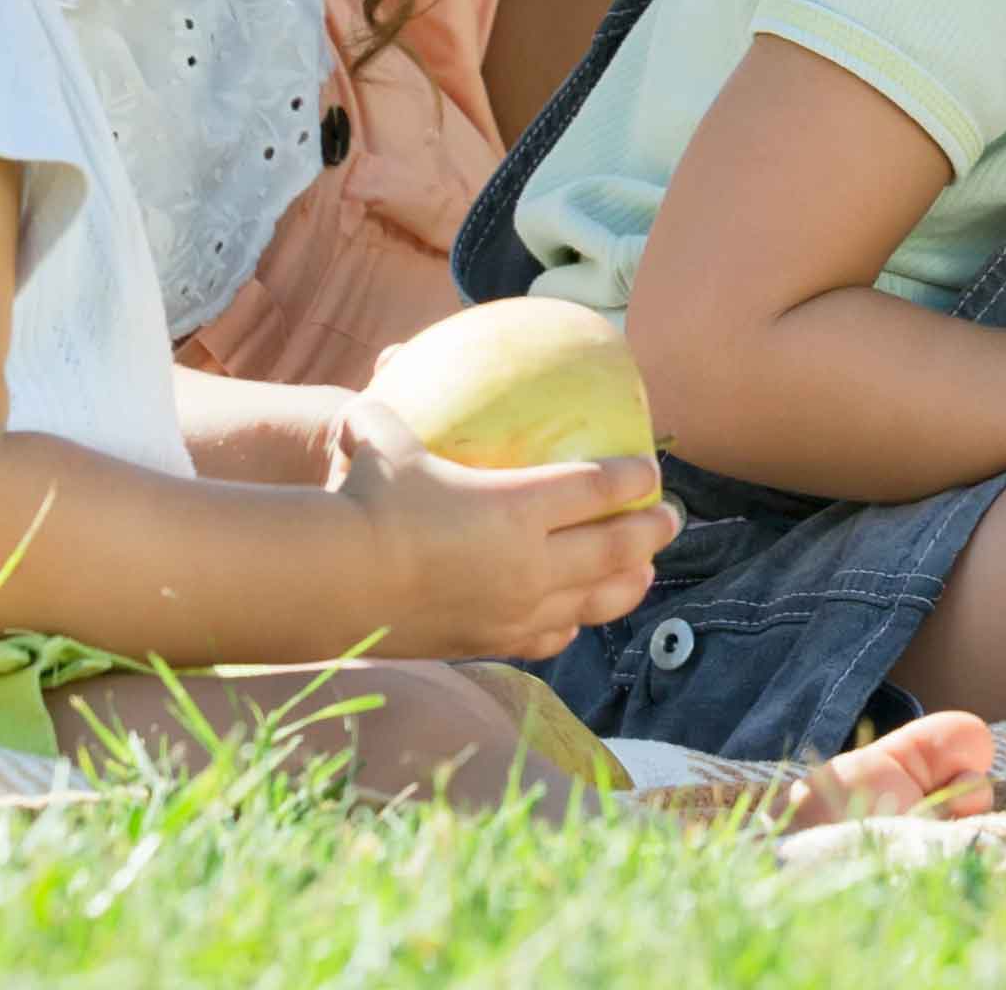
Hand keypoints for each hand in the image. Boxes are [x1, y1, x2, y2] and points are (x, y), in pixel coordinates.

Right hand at [326, 391, 681, 659]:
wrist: (334, 585)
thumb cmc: (361, 501)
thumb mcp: (378, 438)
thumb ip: (391, 404)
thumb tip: (383, 363)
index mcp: (517, 505)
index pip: (596, 489)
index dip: (631, 479)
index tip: (651, 472)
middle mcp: (530, 562)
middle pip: (613, 547)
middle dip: (650, 532)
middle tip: (671, 519)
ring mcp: (514, 609)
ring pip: (591, 600)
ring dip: (626, 584)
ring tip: (643, 573)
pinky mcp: (490, 642)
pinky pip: (547, 637)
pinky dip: (569, 624)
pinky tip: (572, 618)